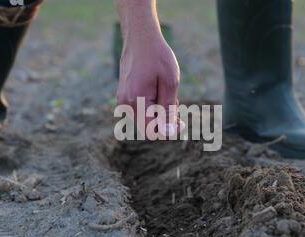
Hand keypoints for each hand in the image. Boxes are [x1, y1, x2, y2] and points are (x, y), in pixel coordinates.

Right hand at [116, 0, 183, 139]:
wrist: (140, 37)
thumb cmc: (157, 56)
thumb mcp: (170, 82)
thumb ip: (168, 110)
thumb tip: (168, 132)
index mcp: (136, 101)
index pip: (151, 132)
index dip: (167, 132)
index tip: (181, 121)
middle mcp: (126, 104)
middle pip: (148, 127)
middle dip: (164, 121)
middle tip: (176, 103)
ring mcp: (123, 99)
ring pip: (145, 119)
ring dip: (159, 113)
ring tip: (167, 92)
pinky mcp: (124, 95)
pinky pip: (140, 109)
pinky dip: (152, 105)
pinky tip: (159, 90)